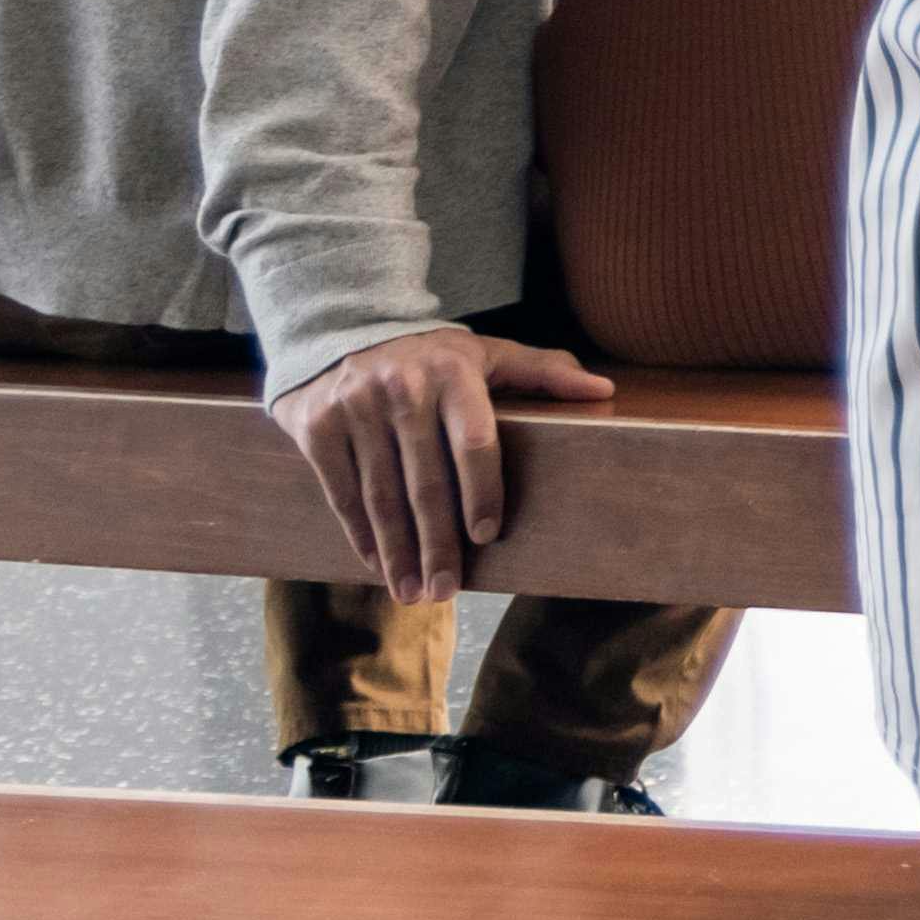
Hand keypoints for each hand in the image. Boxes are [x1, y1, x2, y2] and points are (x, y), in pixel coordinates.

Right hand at [265, 319, 614, 604]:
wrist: (338, 327)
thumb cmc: (428, 355)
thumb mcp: (484, 353)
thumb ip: (541, 373)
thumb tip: (603, 391)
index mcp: (453, 373)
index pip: (475, 442)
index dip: (482, 491)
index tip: (486, 535)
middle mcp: (402, 390)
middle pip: (426, 482)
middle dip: (437, 544)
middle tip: (447, 590)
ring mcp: (355, 409)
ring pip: (381, 496)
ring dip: (397, 552)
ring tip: (412, 593)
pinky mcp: (316, 427)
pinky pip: (341, 491)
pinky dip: (359, 533)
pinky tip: (376, 563)